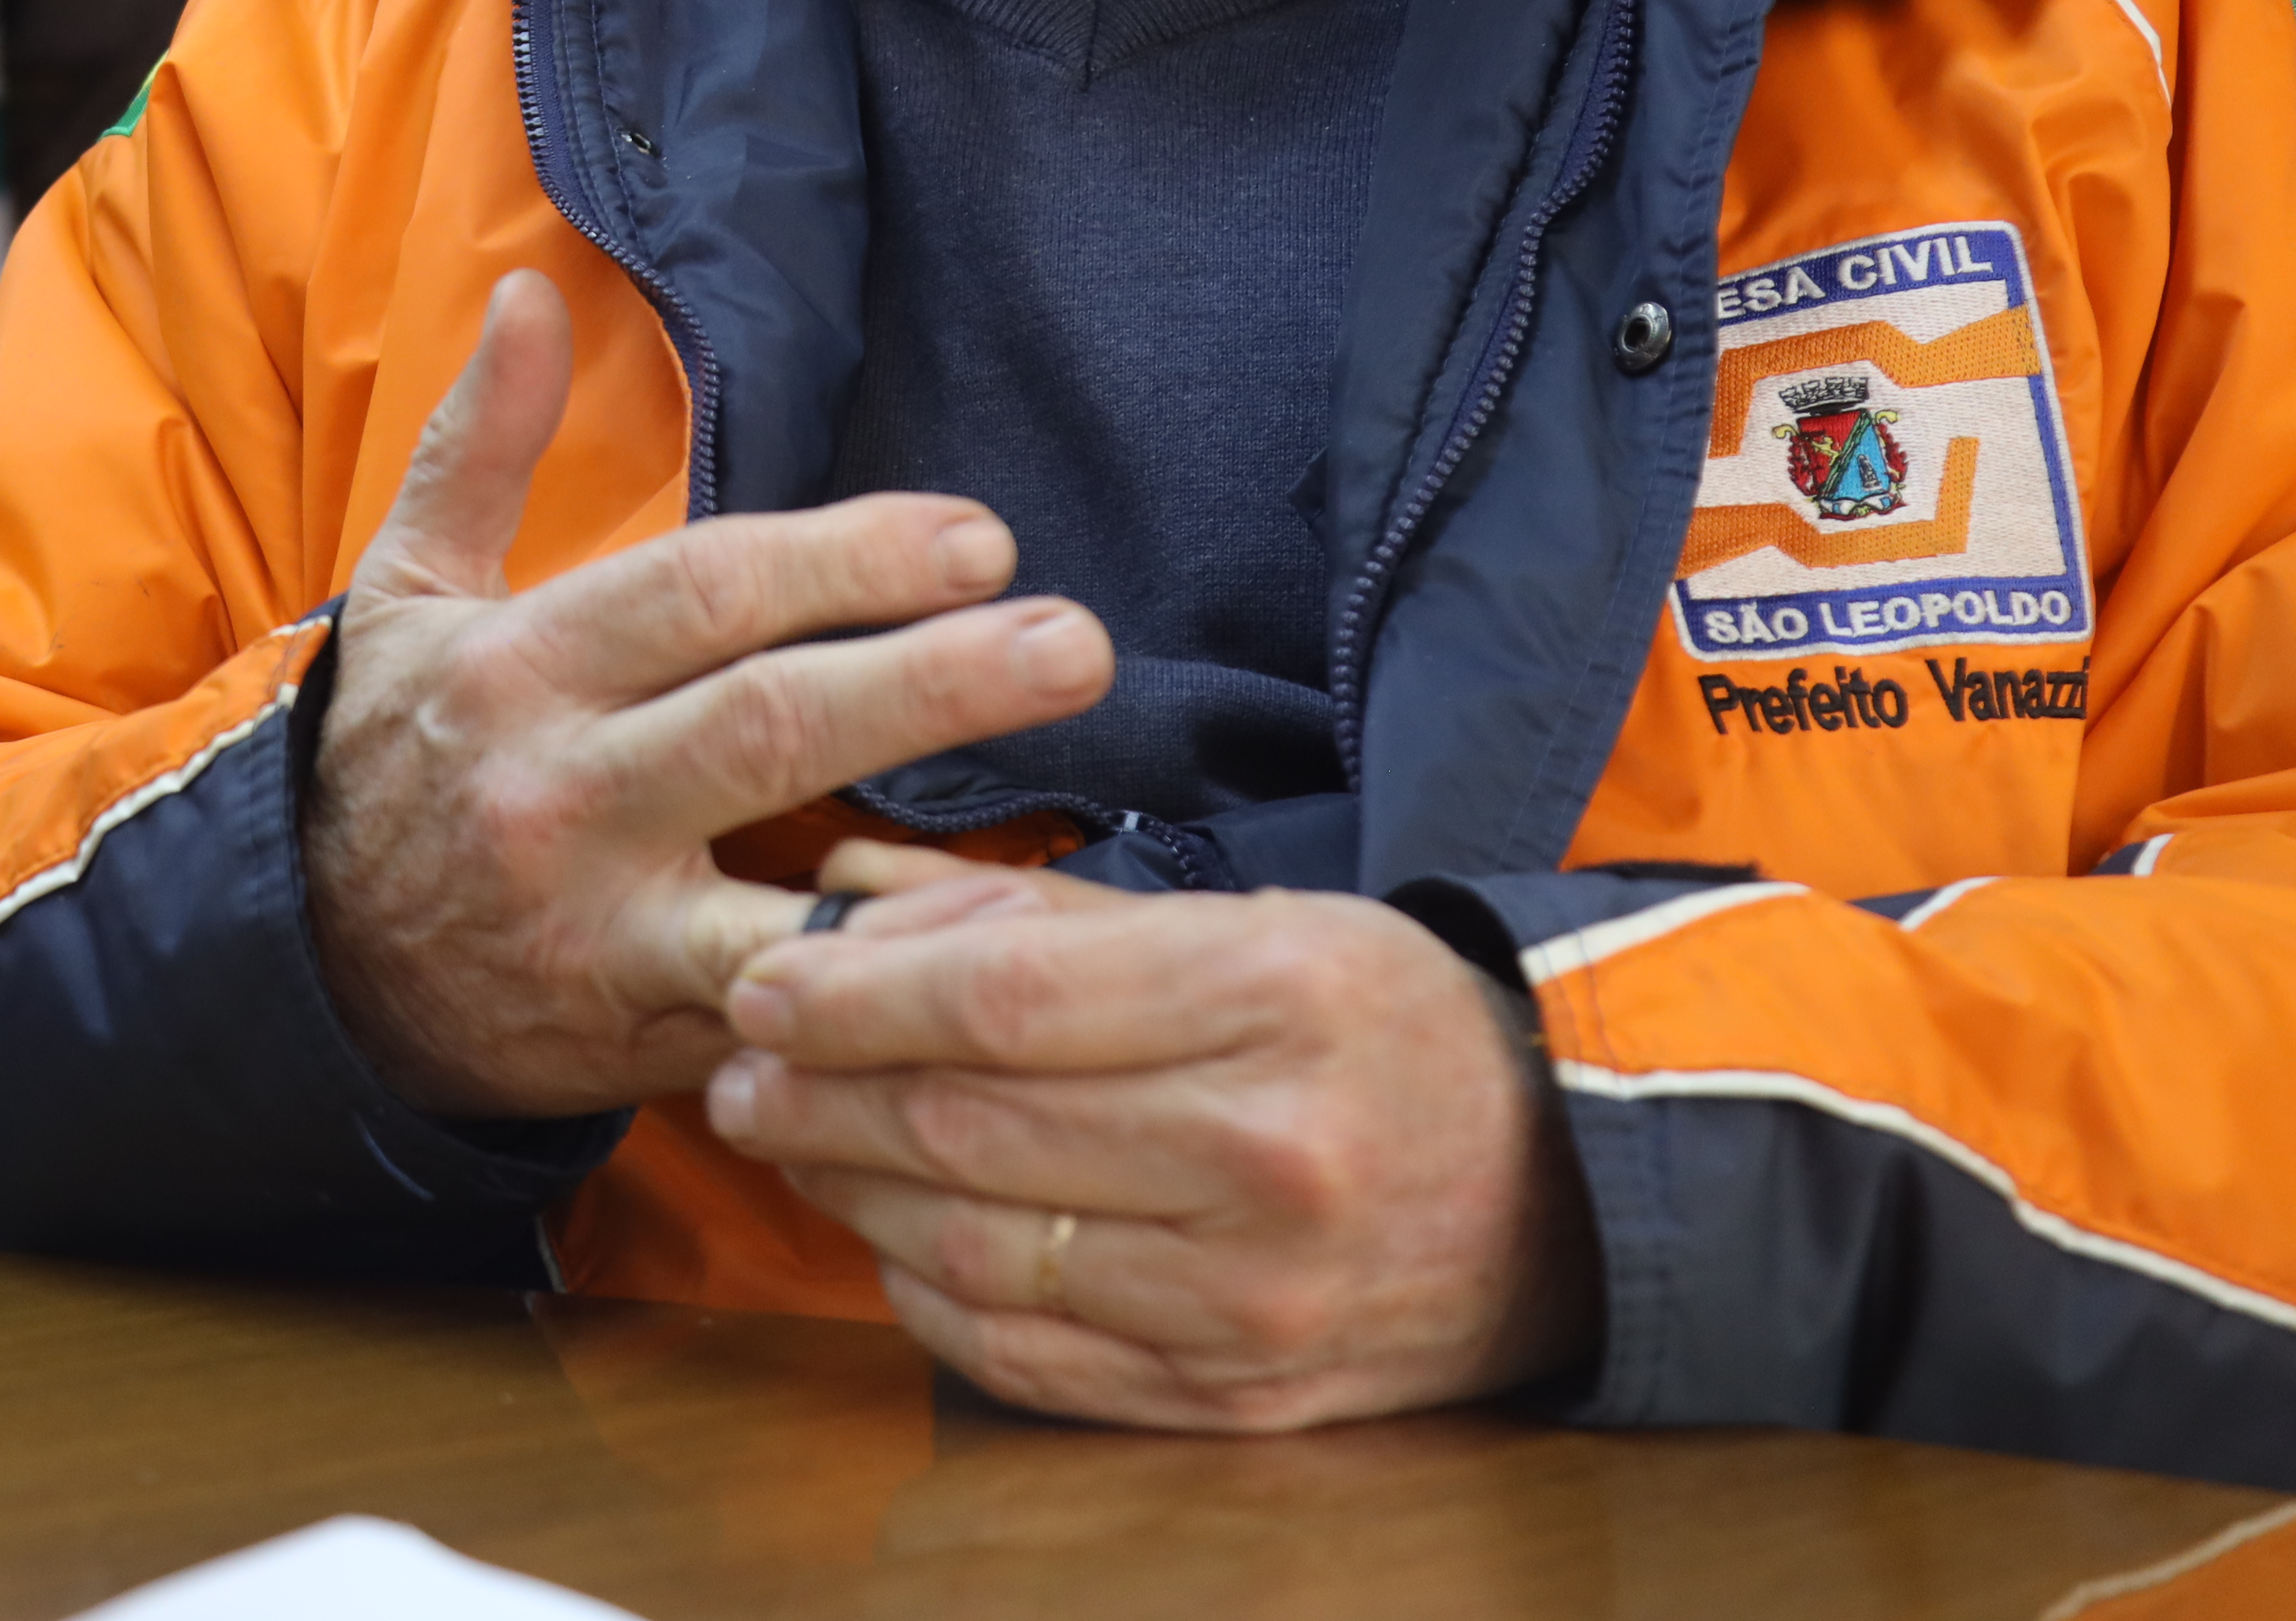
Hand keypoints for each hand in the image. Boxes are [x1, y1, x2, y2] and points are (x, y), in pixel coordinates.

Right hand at [302, 271, 1113, 1120]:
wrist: (311, 972)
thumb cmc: (396, 759)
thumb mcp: (409, 591)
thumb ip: (484, 439)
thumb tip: (533, 286)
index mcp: (520, 665)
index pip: (702, 593)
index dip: (846, 560)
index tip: (978, 537)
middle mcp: (559, 794)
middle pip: (764, 727)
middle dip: (927, 685)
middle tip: (1072, 646)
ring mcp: (602, 931)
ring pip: (782, 905)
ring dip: (930, 887)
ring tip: (1069, 855)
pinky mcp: (640, 1043)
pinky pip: (780, 1032)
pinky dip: (880, 1020)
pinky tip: (990, 1002)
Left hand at [703, 844, 1598, 1427]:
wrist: (1560, 1194)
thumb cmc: (1378, 1027)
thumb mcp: (1246, 920)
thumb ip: (1037, 915)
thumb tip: (850, 896)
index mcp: (1273, 1001)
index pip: (1002, 1004)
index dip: (851, 997)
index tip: (756, 984)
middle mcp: (1266, 1158)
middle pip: (970, 1128)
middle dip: (817, 1095)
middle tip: (735, 1067)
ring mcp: (1252, 1298)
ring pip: (976, 1250)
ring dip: (849, 1194)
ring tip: (788, 1139)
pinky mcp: (1237, 1400)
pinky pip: (1026, 1356)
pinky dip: (924, 1296)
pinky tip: (883, 1236)